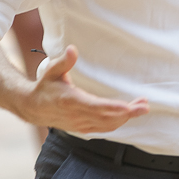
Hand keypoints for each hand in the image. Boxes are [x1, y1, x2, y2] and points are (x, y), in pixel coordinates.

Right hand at [19, 46, 150, 132]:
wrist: (33, 108)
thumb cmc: (46, 86)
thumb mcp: (52, 71)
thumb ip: (64, 61)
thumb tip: (72, 49)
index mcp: (70, 101)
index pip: (95, 107)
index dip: (112, 108)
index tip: (128, 107)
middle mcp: (76, 116)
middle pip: (106, 118)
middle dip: (127, 113)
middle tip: (144, 105)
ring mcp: (80, 125)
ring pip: (107, 125)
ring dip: (126, 118)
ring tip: (141, 107)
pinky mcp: (83, 129)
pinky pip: (104, 129)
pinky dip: (118, 123)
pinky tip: (128, 114)